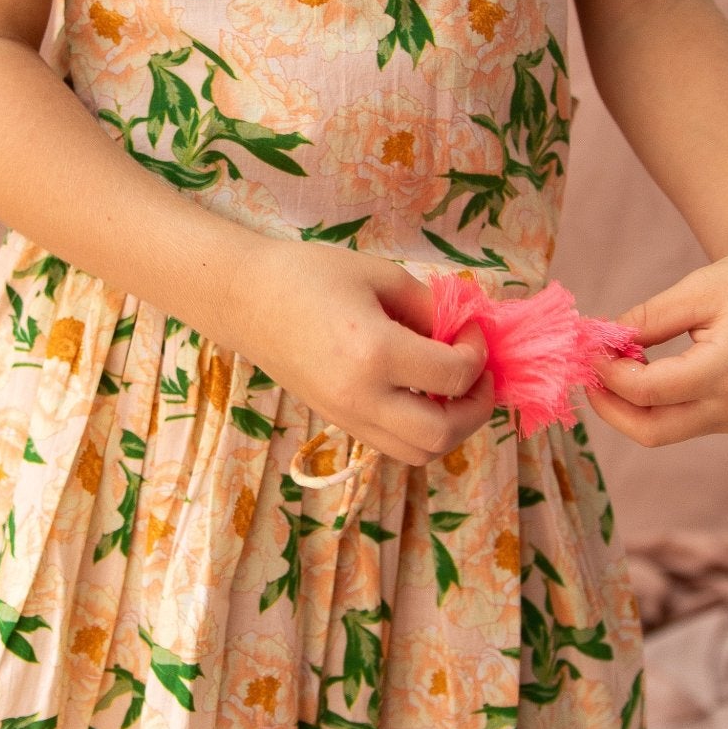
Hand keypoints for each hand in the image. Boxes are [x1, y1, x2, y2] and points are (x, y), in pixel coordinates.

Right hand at [221, 241, 494, 467]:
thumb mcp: (380, 276)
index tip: (472, 329)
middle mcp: (361, 397)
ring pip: (421, 453)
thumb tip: (464, 332)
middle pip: (443, 434)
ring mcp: (347, 417)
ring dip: (452, 428)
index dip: (477, 353)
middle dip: (477, 407)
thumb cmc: (310, 275)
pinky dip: (422, 432)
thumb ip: (429, 307)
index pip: (453, 375)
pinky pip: (395, 447)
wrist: (246, 300)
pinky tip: (424, 398)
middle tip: (480, 374)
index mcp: (374, 353)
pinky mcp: (339, 423)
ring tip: (455, 392)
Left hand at [589, 227, 727, 447]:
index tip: (588, 348)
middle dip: (610, 406)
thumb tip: (599, 343)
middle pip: (651, 430)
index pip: (647, 391)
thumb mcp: (695, 290)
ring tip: (615, 365)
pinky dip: (657, 404)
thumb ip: (646, 320)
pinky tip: (646, 372)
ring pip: (665, 431)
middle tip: (588, 373)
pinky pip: (685, 422)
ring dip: (631, 405)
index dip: (608, 373)